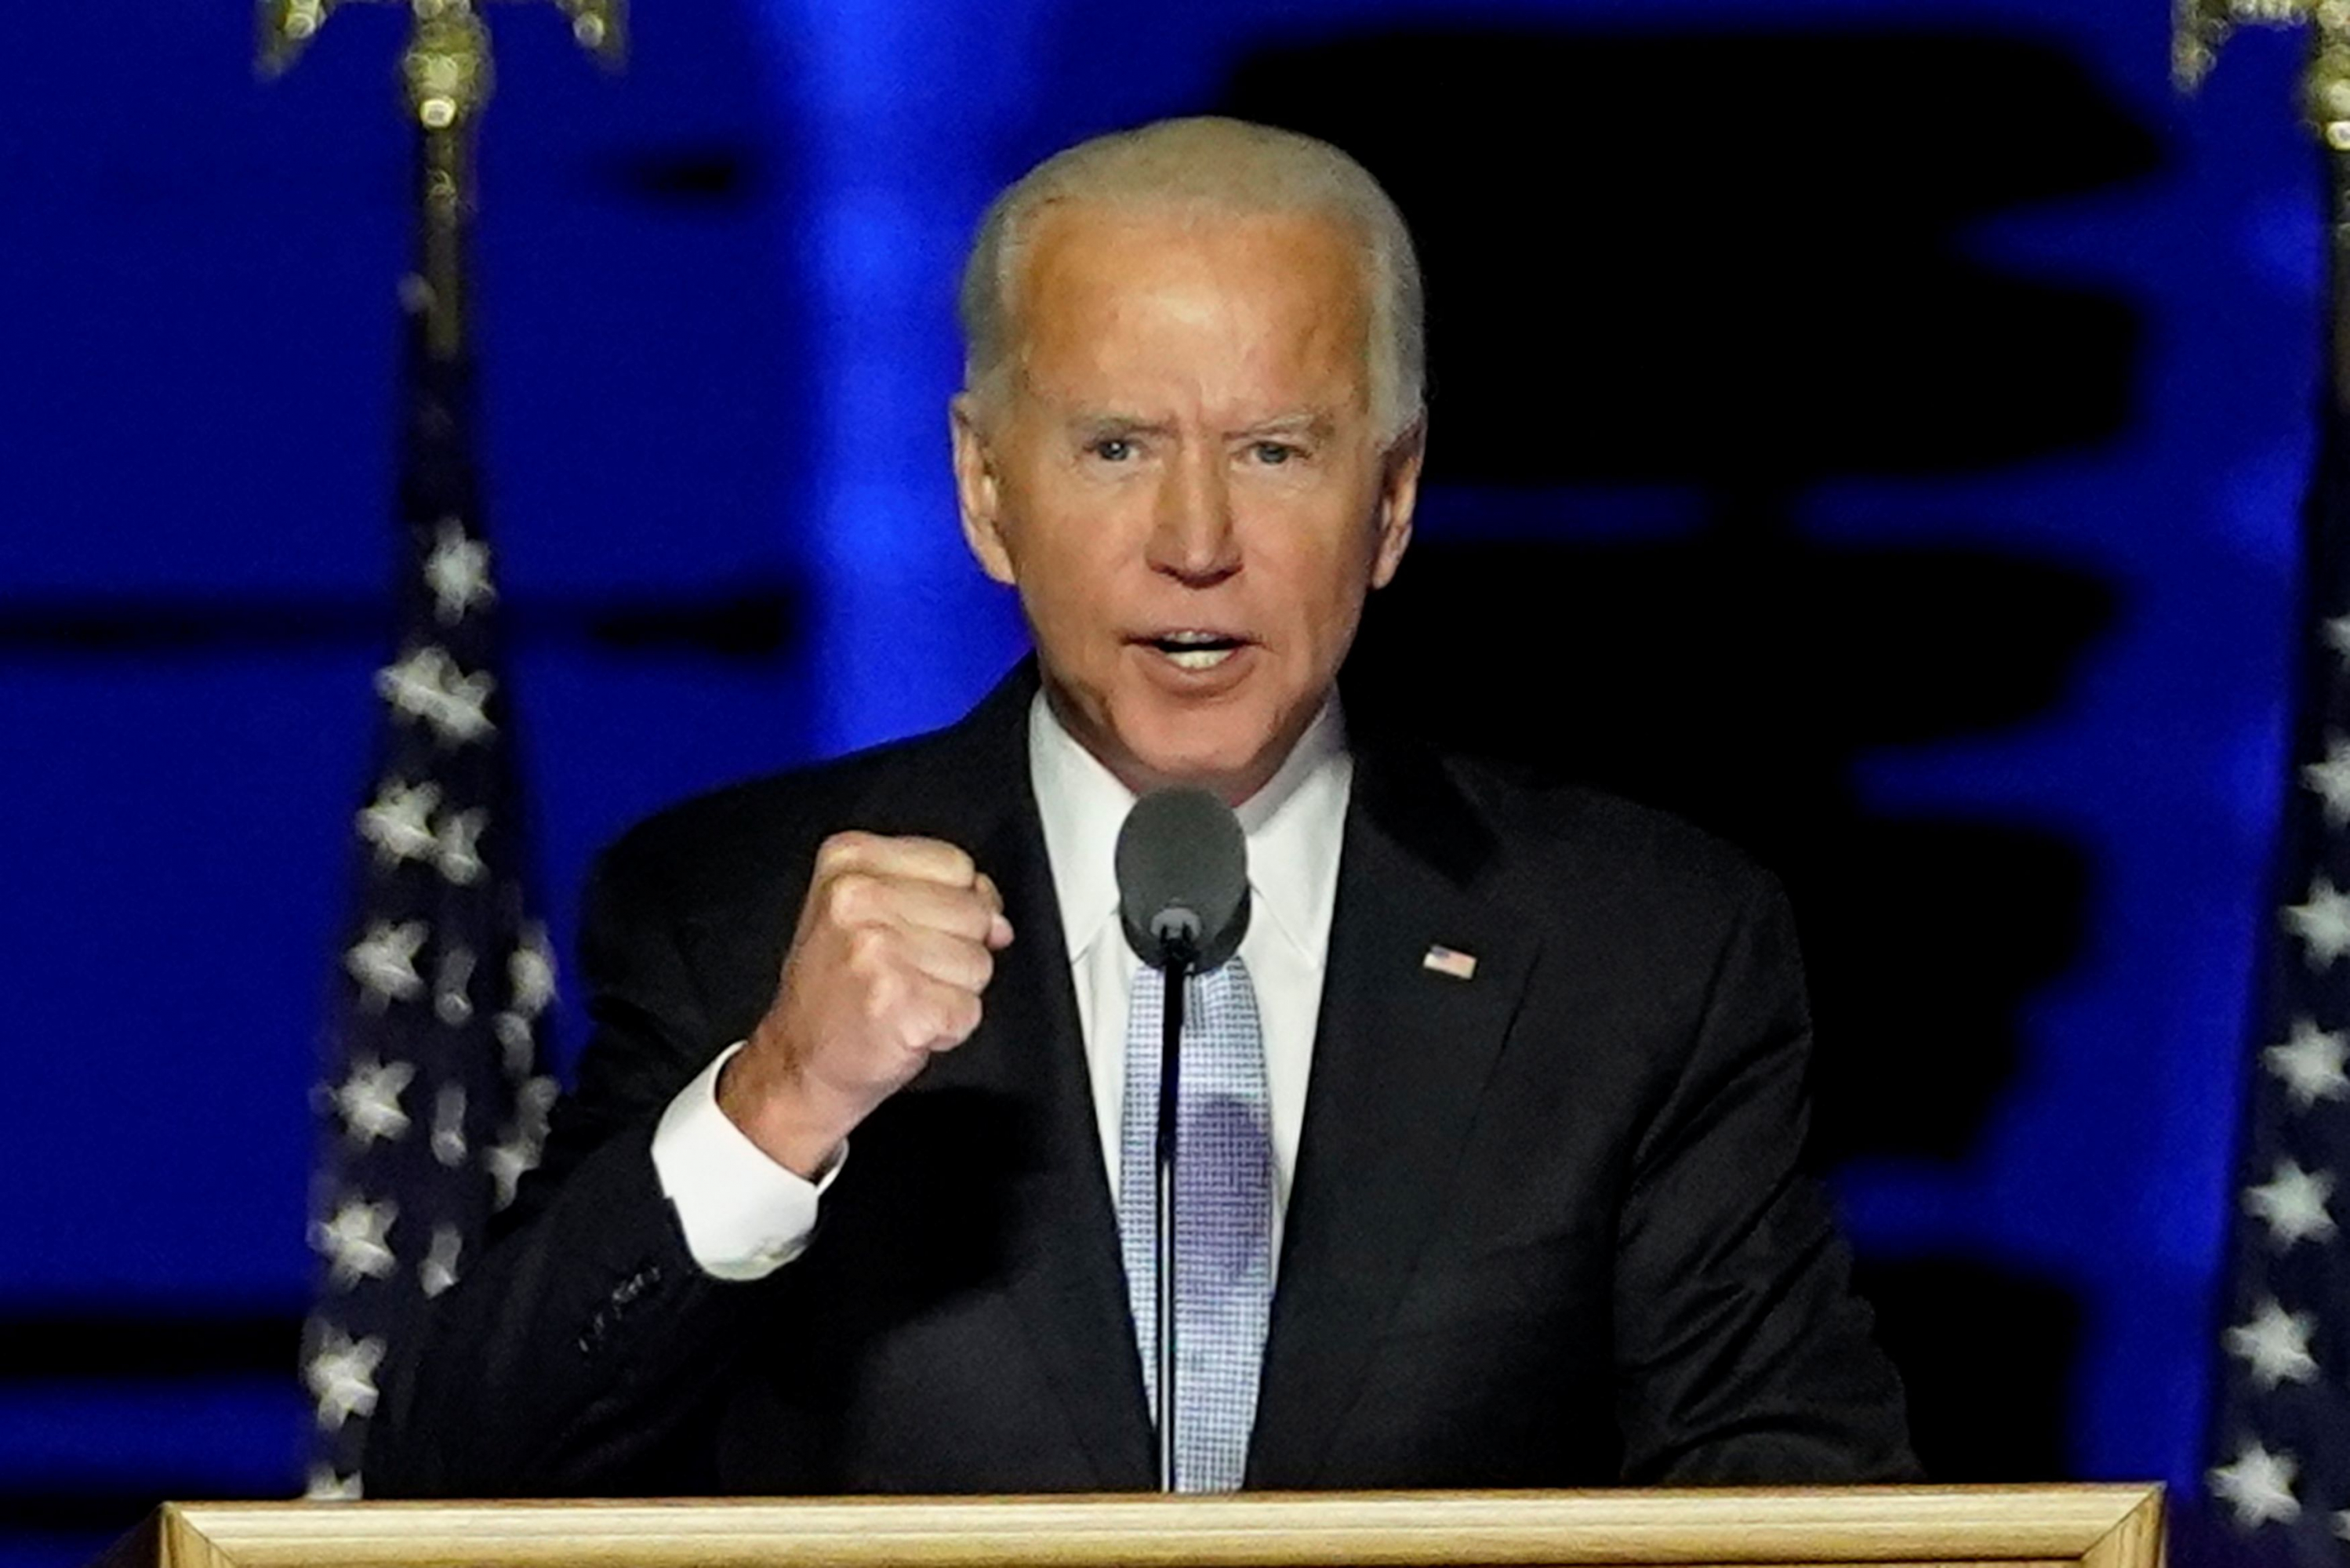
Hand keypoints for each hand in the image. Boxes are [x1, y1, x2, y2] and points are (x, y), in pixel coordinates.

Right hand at [718, 832, 1012, 1177]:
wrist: (797, 1063)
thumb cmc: (835, 991)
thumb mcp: (868, 913)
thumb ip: (938, 894)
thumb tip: (998, 920)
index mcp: (848, 860)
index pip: (957, 864)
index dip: (952, 905)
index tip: (912, 932)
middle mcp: (857, 898)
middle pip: (975, 912)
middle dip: (954, 950)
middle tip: (902, 973)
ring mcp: (876, 950)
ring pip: (979, 962)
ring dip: (951, 992)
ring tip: (902, 999)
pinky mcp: (898, 1001)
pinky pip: (969, 1010)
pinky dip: (948, 1029)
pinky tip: (906, 1026)